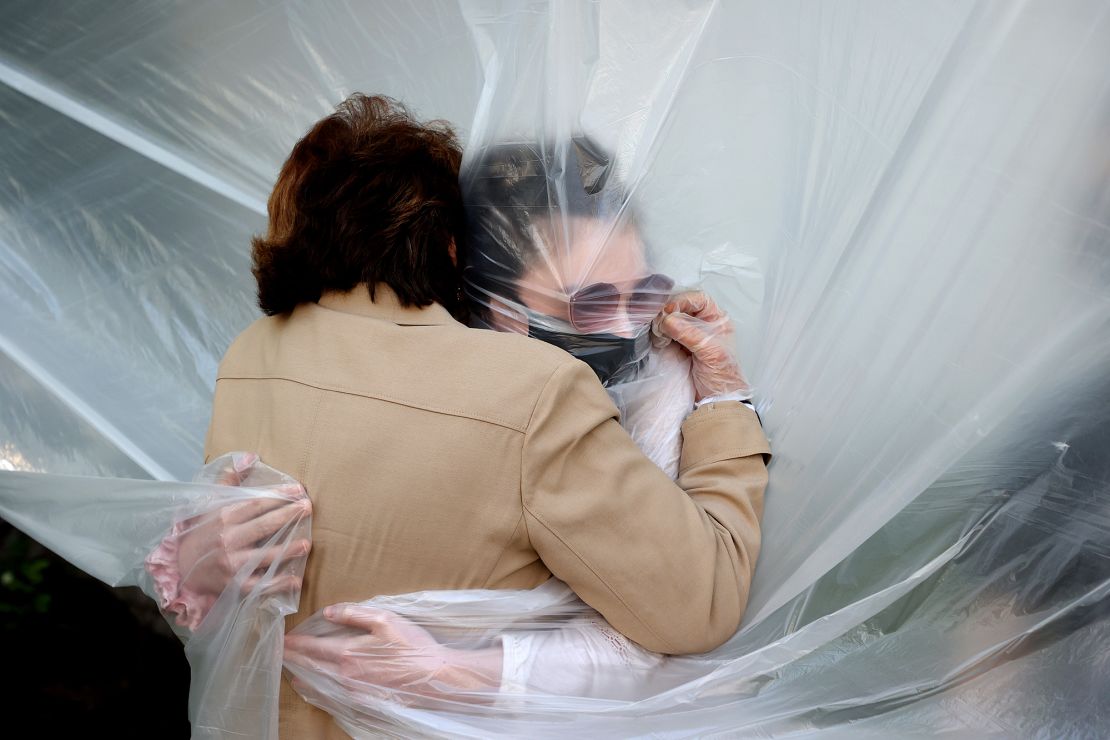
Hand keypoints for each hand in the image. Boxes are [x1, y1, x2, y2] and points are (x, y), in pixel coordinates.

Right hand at [147, 452, 311, 628]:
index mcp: (223, 518)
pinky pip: (260, 585)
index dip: (279, 496)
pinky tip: (296, 581)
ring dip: (287, 550)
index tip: (299, 490)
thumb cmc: (203, 531)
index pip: (256, 503)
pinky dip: (278, 584)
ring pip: (264, 556)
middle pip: (263, 526)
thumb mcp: (210, 503)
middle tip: (308, 507)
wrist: (182, 566)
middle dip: (288, 516)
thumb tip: (249, 457)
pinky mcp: (234, 585)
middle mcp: (227, 540)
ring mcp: (232, 565)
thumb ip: (230, 480)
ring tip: (307, 544)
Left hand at [283, 604, 501, 705]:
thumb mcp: (385, 620)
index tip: (280, 639)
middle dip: (292, 659)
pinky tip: (311, 688)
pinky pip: (329, 698)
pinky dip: (314, 691)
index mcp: (348, 654)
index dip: (294, 643)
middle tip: (279, 653)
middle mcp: (344, 677)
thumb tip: (328, 612)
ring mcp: (352, 693)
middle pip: (309, 667)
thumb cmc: (412, 646)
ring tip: (291, 669)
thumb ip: (354, 614)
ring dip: (302, 674)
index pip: (312, 648)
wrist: (434, 677)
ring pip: (317, 684)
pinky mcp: (361, 702)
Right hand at [652, 291, 749, 401]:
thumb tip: (668, 320)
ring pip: (668, 319)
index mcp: (716, 320)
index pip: (699, 299)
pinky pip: (662, 334)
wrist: (715, 401)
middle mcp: (700, 324)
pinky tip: (660, 341)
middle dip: (669, 312)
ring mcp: (685, 335)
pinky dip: (658, 335)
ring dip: (661, 323)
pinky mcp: (673, 347)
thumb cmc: (723, 376)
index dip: (684, 300)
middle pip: (680, 307)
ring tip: (660, 333)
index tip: (670, 309)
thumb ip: (691, 334)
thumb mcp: (712, 353)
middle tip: (661, 321)